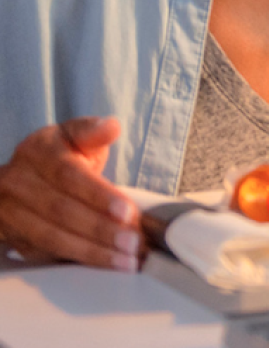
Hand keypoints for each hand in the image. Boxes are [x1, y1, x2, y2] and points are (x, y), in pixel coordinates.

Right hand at [0, 117, 142, 269]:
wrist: (26, 175)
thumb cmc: (60, 152)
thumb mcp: (75, 134)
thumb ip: (93, 131)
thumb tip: (110, 128)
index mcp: (36, 152)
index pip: (68, 176)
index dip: (98, 196)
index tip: (127, 212)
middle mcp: (17, 183)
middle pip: (61, 212)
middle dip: (101, 230)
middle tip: (134, 243)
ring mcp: (10, 214)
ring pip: (51, 239)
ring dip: (92, 252)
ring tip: (126, 259)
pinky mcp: (13, 239)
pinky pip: (45, 255)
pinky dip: (76, 261)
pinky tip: (104, 263)